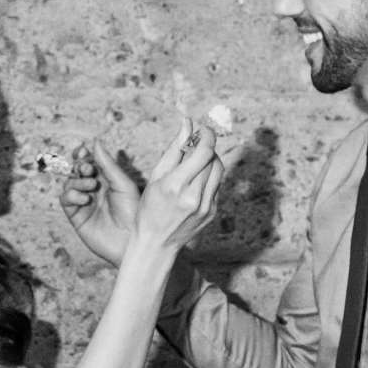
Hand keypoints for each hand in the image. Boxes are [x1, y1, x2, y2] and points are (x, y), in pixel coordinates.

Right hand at [60, 138, 140, 268]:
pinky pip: (66, 199)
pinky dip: (72, 195)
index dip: (83, 155)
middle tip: (89, 169)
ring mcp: (84, 203)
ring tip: (91, 185)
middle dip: (80, 166)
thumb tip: (95, 142)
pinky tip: (85, 199)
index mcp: (107, 180)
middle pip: (76, 170)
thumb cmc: (133, 213)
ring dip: (77, 180)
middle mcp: (94, 190)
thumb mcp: (122, 184)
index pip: (89, 162)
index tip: (83, 150)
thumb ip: (107, 164)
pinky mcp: (77, 216)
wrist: (131, 241)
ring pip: (69, 183)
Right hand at [132, 120, 224, 255]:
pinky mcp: (212, 213)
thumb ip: (174, 149)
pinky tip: (195, 180)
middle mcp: (194, 196)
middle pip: (213, 159)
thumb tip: (186, 123)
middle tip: (196, 143)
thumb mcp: (156, 177)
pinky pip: (216, 186)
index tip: (203, 129)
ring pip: (218, 171)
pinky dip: (208, 177)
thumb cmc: (150, 208)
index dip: (207, 136)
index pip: (204, 152)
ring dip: (210, 160)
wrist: (155, 244)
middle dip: (206, 146)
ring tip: (195, 161)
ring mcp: (206, 207)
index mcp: (176, 185)